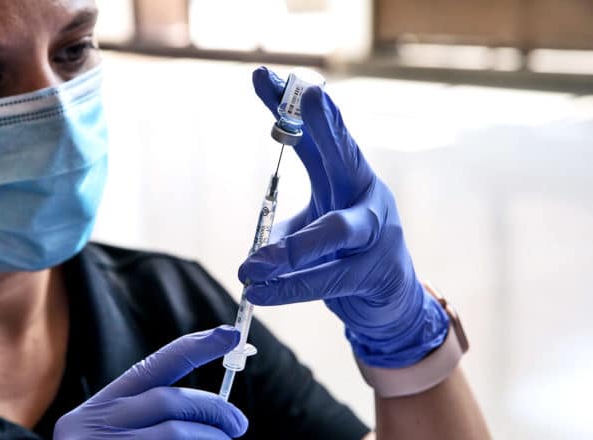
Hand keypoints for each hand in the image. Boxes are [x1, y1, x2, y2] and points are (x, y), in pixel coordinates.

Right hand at [54, 326, 247, 438]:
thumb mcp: (114, 434)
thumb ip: (152, 415)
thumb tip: (217, 410)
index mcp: (100, 408)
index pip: (154, 366)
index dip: (196, 347)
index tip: (231, 334)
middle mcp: (96, 426)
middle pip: (170, 402)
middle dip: (213, 410)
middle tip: (238, 423)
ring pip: (175, 434)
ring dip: (210, 439)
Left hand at [238, 67, 448, 367]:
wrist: (392, 301)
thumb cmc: (348, 256)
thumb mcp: (314, 229)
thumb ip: (285, 228)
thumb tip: (253, 248)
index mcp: (346, 178)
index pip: (316, 138)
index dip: (289, 110)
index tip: (263, 77)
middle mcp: (366, 196)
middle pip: (347, 156)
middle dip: (328, 126)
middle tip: (309, 96)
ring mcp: (377, 233)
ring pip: (336, 230)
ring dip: (292, 248)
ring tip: (252, 265)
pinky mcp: (374, 273)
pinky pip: (327, 279)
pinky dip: (289, 289)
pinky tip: (258, 293)